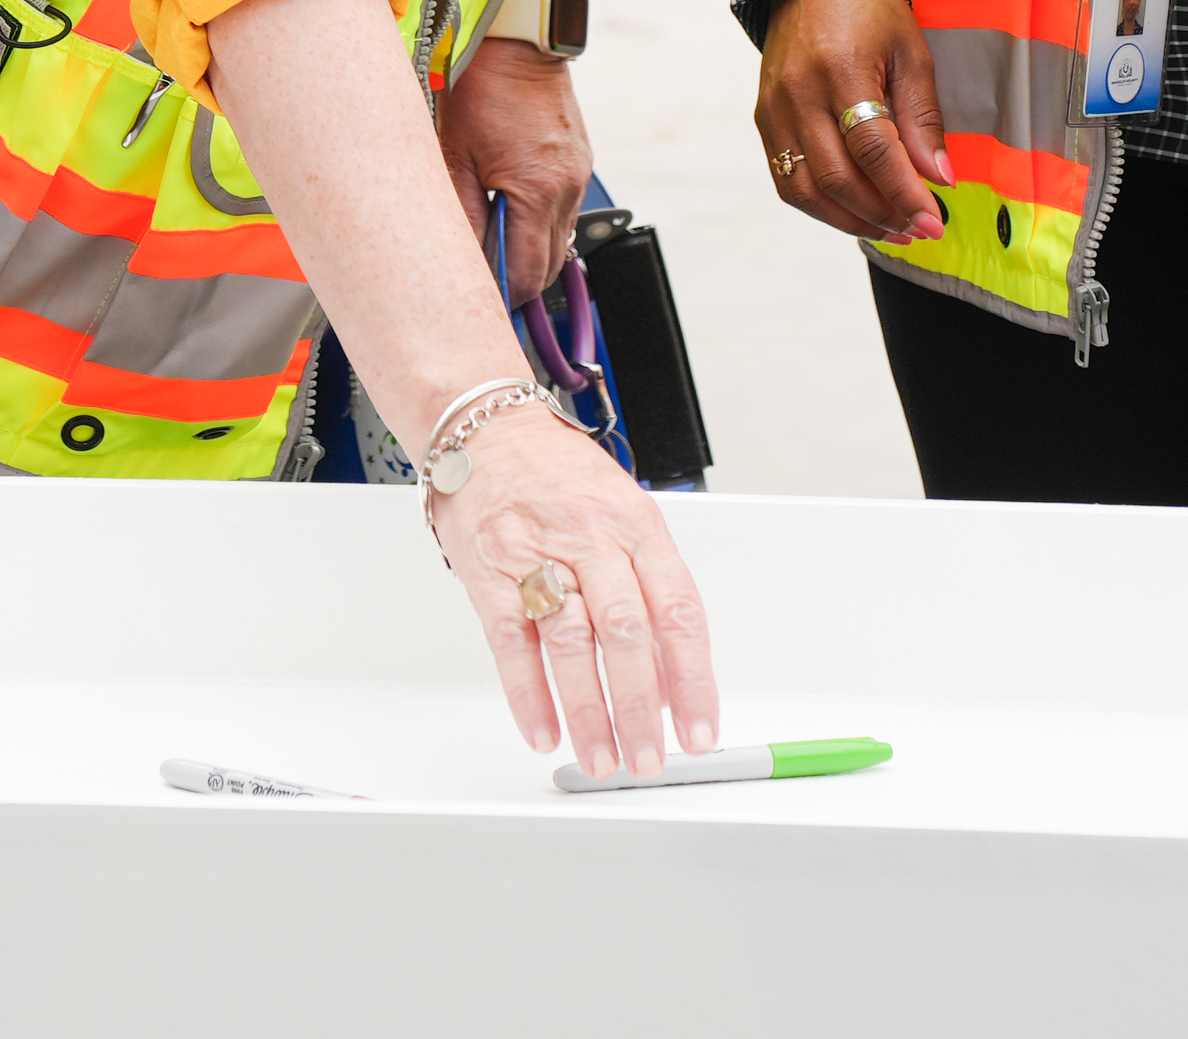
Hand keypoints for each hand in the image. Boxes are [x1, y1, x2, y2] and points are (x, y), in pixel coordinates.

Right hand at [426, 405, 718, 775]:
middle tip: (650, 758)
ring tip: (603, 759)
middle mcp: (591, 539)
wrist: (486, 428)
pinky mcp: (489, 573)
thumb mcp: (623, 512)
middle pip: (628, 634)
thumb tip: (671, 675)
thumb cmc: (558, 473)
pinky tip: (544, 731)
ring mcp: (537, 555)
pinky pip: (511, 642)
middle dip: (642, 707)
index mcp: (637, 525)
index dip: (694, 679)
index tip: (700, 730)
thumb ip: (648, 587)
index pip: (679, 611)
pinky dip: (528, 693)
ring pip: (572, 644)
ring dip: (590, 712)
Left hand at [434, 41, 590, 302]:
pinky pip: (562, 211)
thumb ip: (460, 214)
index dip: (499, 295)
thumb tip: (461, 261)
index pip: (525, 273)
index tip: (474, 302)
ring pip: (558, 241)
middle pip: (548, 266)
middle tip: (478, 285)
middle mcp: (567, 187)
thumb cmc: (478, 85)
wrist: (517, 37)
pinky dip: (537, 224)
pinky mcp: (578, 161)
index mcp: (538, 189)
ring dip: (527, 253)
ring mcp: (578, 174)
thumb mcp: (452, 152)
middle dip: (515, 283)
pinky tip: (507, 213)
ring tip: (489, 249)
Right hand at [754, 0, 952, 242]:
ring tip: (890, 228)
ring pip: (805, 190)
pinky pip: (787, 180)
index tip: (933, 221)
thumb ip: (922, 118)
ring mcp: (774, 108)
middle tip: (918, 230)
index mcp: (840, 69)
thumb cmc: (867, 9)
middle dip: (883, 215)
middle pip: (837, 178)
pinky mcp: (763, 118)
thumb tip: (939, 178)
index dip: (905, 193)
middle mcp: (798, 93)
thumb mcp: (910, 52)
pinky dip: (822, 205)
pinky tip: (855, 209)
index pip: (873, 150)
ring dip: (850, 220)